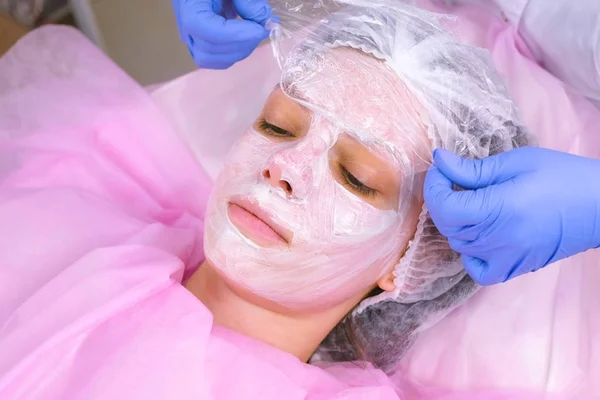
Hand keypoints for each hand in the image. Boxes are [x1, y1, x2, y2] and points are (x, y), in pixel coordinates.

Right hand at [173, 0, 272, 68]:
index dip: (236, 35)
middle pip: (209, 49)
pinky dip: (233, 53)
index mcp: (188, 5)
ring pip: (211, 59)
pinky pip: (214, 58)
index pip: (206, 29)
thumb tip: (265, 20)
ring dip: (238, 50)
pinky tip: (245, 37)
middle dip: (241, 44)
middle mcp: (184, 25)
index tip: (260, 29)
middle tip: (262, 28)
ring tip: (254, 32)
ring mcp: (190, 37)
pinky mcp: (198, 43)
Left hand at [424, 147, 599, 284]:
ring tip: (473, 201)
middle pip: (447, 225)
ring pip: (459, 244)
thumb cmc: (563, 176)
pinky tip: (479, 235)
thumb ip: (473, 169)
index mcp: (498, 209)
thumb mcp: (516, 163)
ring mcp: (506, 258)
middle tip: (454, 180)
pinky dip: (470, 255)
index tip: (440, 169)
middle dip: (442, 199)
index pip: (443, 206)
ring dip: (456, 222)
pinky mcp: (516, 267)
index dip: (434, 185)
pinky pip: (478, 270)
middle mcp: (498, 239)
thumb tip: (439, 160)